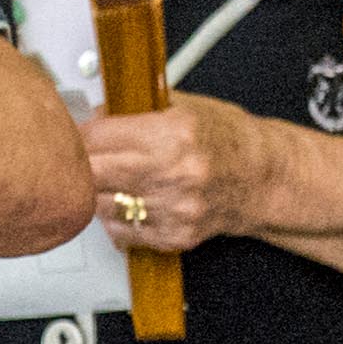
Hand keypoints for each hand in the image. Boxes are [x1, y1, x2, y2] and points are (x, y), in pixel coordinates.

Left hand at [78, 97, 298, 255]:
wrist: (263, 178)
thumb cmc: (228, 140)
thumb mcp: (185, 107)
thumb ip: (136, 108)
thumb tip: (93, 112)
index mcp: (174, 134)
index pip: (97, 136)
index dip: (80, 133)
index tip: (78, 133)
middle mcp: (174, 174)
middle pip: (93, 173)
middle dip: (82, 163)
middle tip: (84, 157)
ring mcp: (174, 210)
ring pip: (100, 206)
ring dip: (97, 192)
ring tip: (113, 179)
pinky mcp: (174, 236)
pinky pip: (120, 231)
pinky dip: (116, 218)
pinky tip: (131, 201)